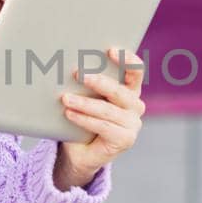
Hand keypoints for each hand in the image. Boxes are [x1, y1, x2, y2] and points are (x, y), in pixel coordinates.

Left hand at [55, 46, 144, 187]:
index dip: (126, 59)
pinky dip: (84, 119)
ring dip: (84, 103)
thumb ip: (86, 82)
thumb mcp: (86, 96)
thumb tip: (68, 65)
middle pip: (120, 91)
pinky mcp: (125, 140)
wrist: (79, 152)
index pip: (136, 71)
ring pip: (107, 110)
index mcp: (130, 90)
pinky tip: (69, 114)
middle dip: (98, 82)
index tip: (109, 50)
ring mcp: (132, 124)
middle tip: (77, 74)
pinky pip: (103, 126)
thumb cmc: (82, 117)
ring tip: (65, 98)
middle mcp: (135, 106)